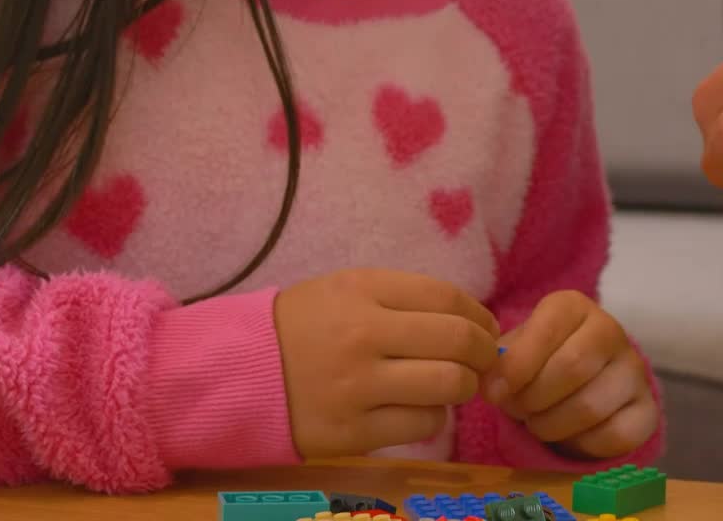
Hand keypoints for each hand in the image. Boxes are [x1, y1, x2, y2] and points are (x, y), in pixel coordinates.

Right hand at [274, 269, 499, 457]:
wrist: (236, 371)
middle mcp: (363, 334)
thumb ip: (401, 299)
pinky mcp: (352, 431)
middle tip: (481, 361)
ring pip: (448, 385)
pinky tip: (418, 409)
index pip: (447, 298)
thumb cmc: (299, 327)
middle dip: (484, 352)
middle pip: (458, 341)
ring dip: (463, 387)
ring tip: (450, 386)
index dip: (480, 315)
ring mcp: (357, 386)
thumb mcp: (342, 290)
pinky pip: (422, 424)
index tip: (485, 328)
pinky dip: (433, 418)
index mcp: (362, 290)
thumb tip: (470, 321)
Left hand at [482, 290, 656, 459]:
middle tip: (518, 409)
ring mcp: (634, 370)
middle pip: (572, 367)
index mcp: (572, 307)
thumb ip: (500, 363)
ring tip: (537, 421)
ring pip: (591, 406)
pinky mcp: (647, 409)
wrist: (577, 383)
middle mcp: (610, 331)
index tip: (494, 392)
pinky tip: (568, 434)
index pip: (548, 329)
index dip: (517, 365)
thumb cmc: (537, 362)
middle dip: (534, 398)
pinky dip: (580, 444)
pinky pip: (614, 436)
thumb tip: (492, 385)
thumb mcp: (514, 350)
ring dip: (551, 424)